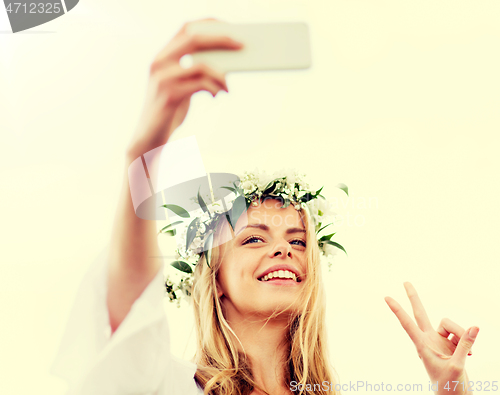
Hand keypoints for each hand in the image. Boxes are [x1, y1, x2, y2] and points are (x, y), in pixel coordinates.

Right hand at [126, 18, 243, 157]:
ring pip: (201, 64)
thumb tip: (227, 62)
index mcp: (162, 55)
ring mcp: (163, 78)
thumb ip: (196, 71)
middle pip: (194, 39)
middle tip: (242, 45)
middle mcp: (159, 62)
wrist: (151, 137)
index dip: (208, 24)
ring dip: (221, 74)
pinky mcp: (169, 95)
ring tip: (228, 86)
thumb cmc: (171, 110)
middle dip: (221, 39)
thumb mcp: (183, 86)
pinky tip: (218, 95)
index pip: (186, 28)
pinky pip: (200, 84)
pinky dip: (215, 89)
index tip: (230, 27)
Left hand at [385, 282, 478, 394]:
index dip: (397, 310)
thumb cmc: (450, 385)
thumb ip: (465, 345)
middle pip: (420, 313)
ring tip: (468, 353)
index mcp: (422, 345)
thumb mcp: (458, 364)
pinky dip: (468, 342)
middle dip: (414, 297)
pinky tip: (471, 355)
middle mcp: (428, 339)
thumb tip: (474, 327)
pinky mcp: (450, 343)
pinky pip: (461, 334)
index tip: (386, 297)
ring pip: (450, 325)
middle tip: (405, 281)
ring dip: (462, 335)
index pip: (407, 323)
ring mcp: (439, 340)